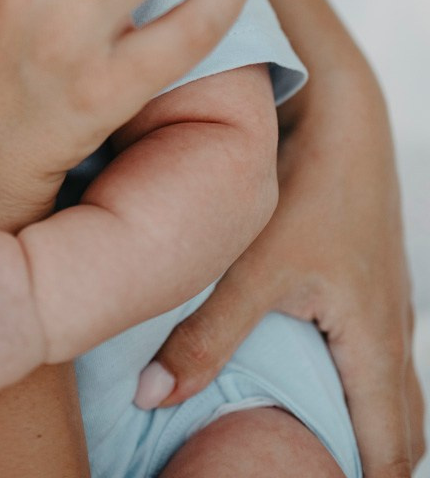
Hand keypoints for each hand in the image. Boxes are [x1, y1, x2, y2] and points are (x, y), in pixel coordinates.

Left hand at [143, 82, 425, 477]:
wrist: (344, 113)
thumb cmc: (308, 186)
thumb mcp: (253, 267)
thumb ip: (204, 336)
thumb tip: (152, 396)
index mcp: (373, 343)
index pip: (388, 449)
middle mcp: (393, 329)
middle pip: (403, 429)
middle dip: (368, 461)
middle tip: (318, 474)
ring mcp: (390, 300)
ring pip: (395, 388)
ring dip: (369, 422)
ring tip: (321, 443)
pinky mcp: (375, 274)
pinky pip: (383, 350)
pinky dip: (363, 381)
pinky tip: (321, 371)